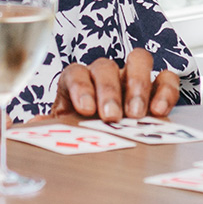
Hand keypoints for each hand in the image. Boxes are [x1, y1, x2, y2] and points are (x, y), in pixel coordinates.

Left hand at [49, 48, 180, 121]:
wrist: (104, 142)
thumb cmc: (82, 133)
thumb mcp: (63, 133)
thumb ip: (49, 127)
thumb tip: (37, 123)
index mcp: (77, 82)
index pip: (76, 73)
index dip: (81, 87)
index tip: (86, 109)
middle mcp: (104, 75)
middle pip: (106, 66)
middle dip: (109, 91)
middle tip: (112, 116)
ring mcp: (131, 78)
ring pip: (138, 61)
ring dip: (138, 85)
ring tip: (137, 114)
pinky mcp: (156, 87)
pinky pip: (165, 77)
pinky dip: (165, 90)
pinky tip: (159, 110)